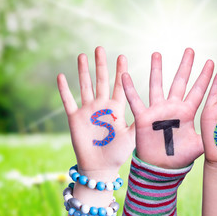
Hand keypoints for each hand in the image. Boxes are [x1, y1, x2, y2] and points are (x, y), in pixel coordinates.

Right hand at [57, 47, 134, 173]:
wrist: (100, 167)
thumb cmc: (118, 153)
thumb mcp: (132, 136)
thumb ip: (140, 123)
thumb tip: (155, 113)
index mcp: (116, 108)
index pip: (119, 85)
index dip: (120, 71)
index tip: (121, 56)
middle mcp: (101, 106)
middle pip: (101, 81)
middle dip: (101, 65)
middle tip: (100, 48)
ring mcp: (87, 111)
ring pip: (85, 86)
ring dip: (83, 71)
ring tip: (82, 55)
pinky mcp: (74, 119)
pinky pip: (68, 101)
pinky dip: (64, 89)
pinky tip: (61, 76)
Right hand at [121, 48, 213, 168]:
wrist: (161, 168)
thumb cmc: (180, 157)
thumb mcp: (200, 145)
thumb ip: (211, 135)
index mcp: (187, 112)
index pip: (198, 91)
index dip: (205, 78)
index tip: (213, 63)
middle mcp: (173, 107)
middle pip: (180, 82)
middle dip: (185, 66)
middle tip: (190, 50)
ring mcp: (157, 111)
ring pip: (157, 85)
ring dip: (157, 70)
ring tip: (157, 53)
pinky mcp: (143, 118)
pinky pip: (135, 101)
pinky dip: (129, 89)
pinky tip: (124, 74)